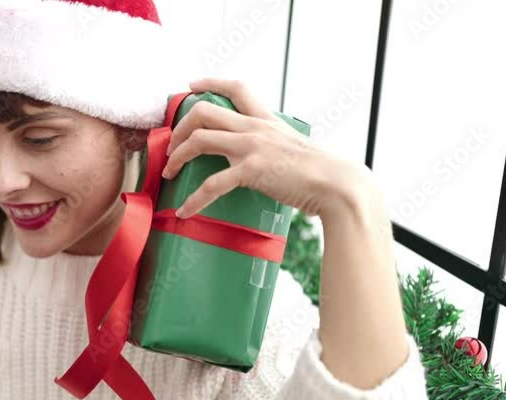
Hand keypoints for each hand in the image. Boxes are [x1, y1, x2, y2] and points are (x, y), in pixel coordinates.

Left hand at [163, 78, 370, 220]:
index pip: (237, 88)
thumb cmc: (321, 172)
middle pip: (204, 111)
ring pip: (198, 139)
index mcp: (266, 120)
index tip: (191, 85)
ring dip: (176, 156)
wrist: (336, 184)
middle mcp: (255, 127)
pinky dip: (194, 200)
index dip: (210, 82)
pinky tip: (185, 212)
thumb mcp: (294, 148)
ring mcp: (251, 146)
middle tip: (171, 146)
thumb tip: (266, 160)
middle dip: (179, 127)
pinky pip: (211, 185)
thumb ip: (275, 147)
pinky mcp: (251, 170)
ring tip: (169, 172)